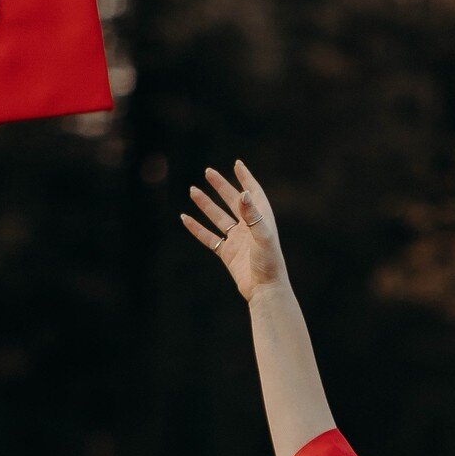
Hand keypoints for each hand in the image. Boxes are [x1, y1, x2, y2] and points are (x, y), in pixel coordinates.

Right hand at [180, 158, 290, 302]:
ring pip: (218, 217)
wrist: (265, 290)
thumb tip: (242, 193)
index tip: (237, 164)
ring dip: (206, 205)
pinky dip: (196, 228)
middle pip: (233, 201)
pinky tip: (185, 218)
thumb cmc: (269, 264)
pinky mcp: (227, 254)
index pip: (253, 193)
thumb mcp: (263, 236)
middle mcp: (249, 227)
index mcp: (261, 219)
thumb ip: (252, 215)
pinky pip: (209, 237)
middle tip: (208, 172)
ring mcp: (237, 240)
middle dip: (221, 186)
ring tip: (193, 190)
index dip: (245, 178)